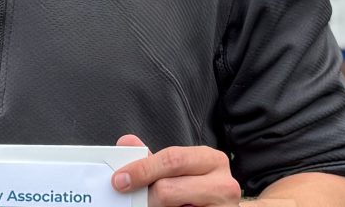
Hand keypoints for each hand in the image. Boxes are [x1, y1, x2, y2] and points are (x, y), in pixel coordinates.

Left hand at [111, 134, 241, 206]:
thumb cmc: (201, 190)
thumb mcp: (180, 170)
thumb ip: (154, 159)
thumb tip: (126, 143)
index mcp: (211, 160)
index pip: (172, 159)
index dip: (142, 169)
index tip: (120, 179)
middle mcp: (223, 184)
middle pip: (169, 189)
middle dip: (145, 194)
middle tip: (131, 198)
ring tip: (154, 205)